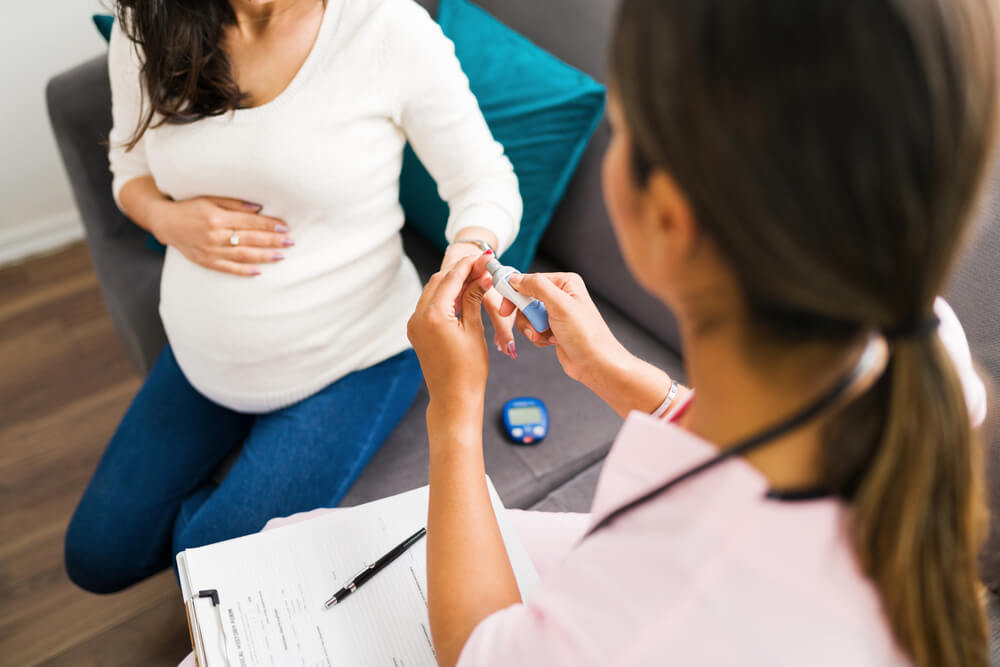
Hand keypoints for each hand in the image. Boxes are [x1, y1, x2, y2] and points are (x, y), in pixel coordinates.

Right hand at [149, 196, 292, 275]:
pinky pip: (228, 268)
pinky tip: (258, 271)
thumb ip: (234, 203)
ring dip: (264, 257)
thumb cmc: (191, 207)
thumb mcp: (210, 199)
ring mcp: (210, 250)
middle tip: (291, 242)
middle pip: (249, 239)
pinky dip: (244, 270)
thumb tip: (259, 208)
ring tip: (281, 256)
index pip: (249, 222)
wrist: (166, 223)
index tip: (285, 227)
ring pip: (242, 255)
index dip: (269, 225)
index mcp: (217, 217)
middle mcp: (214, 235)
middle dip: (272, 241)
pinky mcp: (206, 261)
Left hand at [408, 253, 494, 407]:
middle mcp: (418, 317)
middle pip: (438, 281)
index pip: (451, 279)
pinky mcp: (416, 332)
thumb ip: (473, 299)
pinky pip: (429, 306)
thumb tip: (481, 276)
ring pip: (432, 292)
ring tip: (475, 279)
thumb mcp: (474, 330)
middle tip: (482, 267)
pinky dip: (444, 297)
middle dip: (460, 271)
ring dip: (452, 283)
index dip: (469, 265)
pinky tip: (461, 296)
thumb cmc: (468, 370)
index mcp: (433, 315)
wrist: (453, 398)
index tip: (484, 256)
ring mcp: (414, 325)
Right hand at [501, 272, 630, 385]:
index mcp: (565, 283)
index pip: (530, 280)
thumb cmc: (585, 335)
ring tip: (545, 335)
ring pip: (527, 316)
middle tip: (534, 325)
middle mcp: (561, 295)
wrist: (595, 364)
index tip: (506, 307)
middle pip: (526, 299)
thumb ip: (536, 286)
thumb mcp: (560, 305)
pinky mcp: (552, 328)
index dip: (516, 293)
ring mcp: (556, 313)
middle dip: (527, 315)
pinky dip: (538, 336)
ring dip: (532, 328)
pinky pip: (533, 328)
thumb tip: (515, 278)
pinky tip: (551, 341)